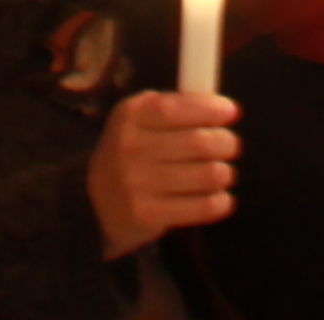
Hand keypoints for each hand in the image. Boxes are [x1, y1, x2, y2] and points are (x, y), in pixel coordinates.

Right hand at [86, 90, 235, 257]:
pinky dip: (220, 201)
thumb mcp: (136, 120)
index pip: (178, 108)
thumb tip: (221, 107)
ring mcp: (138, 184)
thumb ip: (172, 107)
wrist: (93, 204)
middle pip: (200, 142)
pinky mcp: (149, 215)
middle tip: (230, 145)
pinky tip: (219, 197)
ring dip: (224, 173)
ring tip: (222, 173)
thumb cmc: (128, 155)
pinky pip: (202, 207)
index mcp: (130, 116)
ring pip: (207, 175)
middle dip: (226, 142)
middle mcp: (131, 148)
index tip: (230, 112)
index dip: (210, 109)